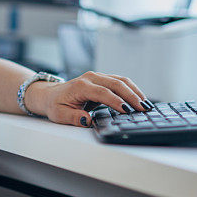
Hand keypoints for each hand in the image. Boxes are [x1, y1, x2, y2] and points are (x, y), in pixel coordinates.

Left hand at [25, 71, 152, 126]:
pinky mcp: (102, 79)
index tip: (128, 110)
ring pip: (120, 80)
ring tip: (146, 105)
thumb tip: (87, 120)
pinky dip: (131, 89)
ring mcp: (97, 76)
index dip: (116, 101)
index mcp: (80, 86)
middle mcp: (90, 78)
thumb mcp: (60, 114)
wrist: (50, 94)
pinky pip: (119, 81)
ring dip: (134, 91)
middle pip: (115, 84)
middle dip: (131, 96)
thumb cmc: (55, 104)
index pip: (103, 92)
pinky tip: (139, 98)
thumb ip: (74, 117)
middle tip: (143, 109)